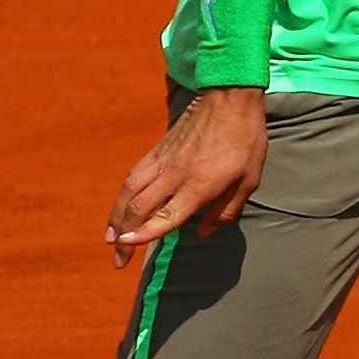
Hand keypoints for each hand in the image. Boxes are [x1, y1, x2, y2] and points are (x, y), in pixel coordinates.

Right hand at [105, 88, 268, 267]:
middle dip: (124, 238)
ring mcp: (163, 161)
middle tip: (118, 261)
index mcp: (199, 185)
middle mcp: (175, 175)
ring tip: (109, 239)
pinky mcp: (157, 150)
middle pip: (140, 209)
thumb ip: (226, 210)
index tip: (126, 246)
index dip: (145, 233)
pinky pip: (133, 176)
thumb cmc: (245, 140)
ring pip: (129, 192)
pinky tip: (119, 209)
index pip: (166, 215)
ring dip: (116, 218)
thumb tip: (203, 233)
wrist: (229, 97)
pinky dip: (121, 196)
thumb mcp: (249, 180)